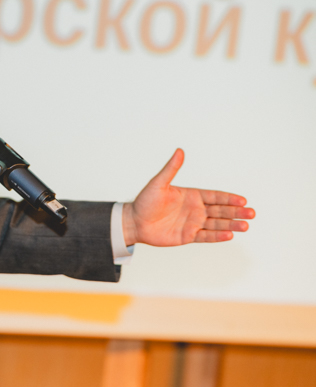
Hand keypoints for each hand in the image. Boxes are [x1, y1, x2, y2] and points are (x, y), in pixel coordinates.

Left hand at [123, 148, 254, 245]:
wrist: (134, 222)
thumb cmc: (145, 201)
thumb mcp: (159, 183)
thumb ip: (171, 169)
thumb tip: (179, 151)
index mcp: (191, 195)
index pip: (215, 196)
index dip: (229, 198)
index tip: (243, 200)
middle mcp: (195, 209)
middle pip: (220, 210)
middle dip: (236, 212)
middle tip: (252, 213)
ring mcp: (192, 223)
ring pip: (217, 224)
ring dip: (231, 224)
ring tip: (246, 226)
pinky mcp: (187, 236)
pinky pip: (205, 236)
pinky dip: (217, 236)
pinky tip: (229, 235)